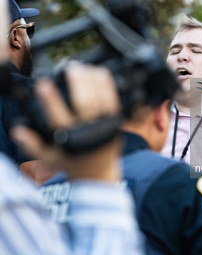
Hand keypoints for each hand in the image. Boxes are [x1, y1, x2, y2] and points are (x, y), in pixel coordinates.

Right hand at [12, 63, 121, 180]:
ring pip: (101, 100)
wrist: (98, 172)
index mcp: (69, 140)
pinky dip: (108, 86)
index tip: (44, 84)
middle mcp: (89, 133)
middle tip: (71, 68)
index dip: (51, 100)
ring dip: (93, 81)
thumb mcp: (49, 158)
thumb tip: (17, 130)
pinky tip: (101, 73)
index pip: (59, 118)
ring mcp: (105, 127)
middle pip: (86, 104)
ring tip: (83, 68)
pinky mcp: (116, 123)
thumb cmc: (72, 162)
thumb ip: (33, 144)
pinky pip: (114, 101)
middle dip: (79, 84)